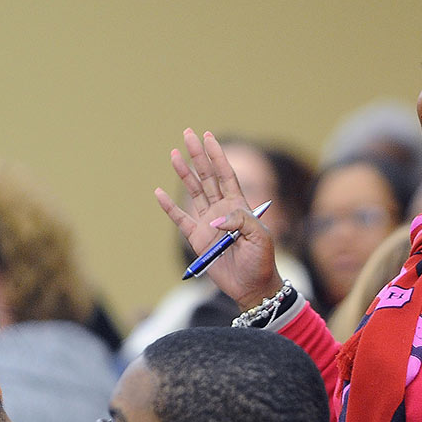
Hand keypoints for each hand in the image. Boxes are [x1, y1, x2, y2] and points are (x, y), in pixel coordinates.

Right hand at [155, 129, 282, 307]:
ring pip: (193, 192)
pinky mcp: (197, 240)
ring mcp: (208, 224)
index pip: (226, 174)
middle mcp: (222, 210)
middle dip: (198, 155)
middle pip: (206, 177)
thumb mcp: (260, 237)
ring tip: (174, 154)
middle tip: (188, 134)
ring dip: (184, 173)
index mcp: (239, 206)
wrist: (252, 287)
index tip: (209, 136)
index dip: (217, 156)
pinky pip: (180, 219)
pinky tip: (159, 193)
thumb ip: (240, 222)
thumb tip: (215, 219)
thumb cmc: (262, 261)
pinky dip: (169, 207)